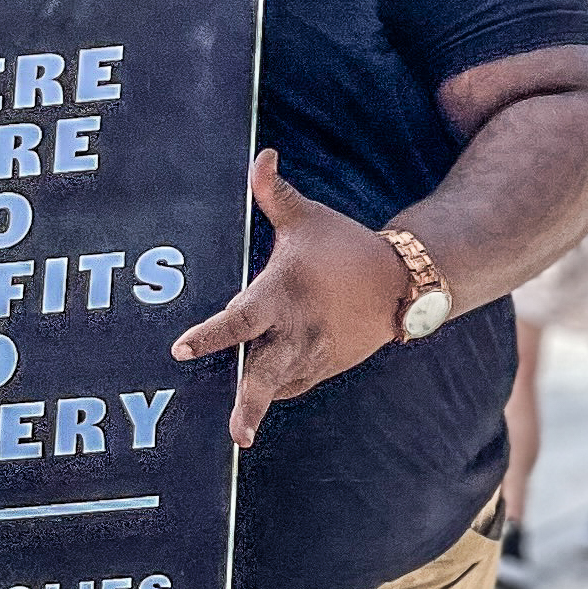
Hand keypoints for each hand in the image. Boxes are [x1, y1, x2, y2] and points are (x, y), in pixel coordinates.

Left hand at [171, 150, 408, 444]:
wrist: (405, 283)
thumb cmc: (345, 246)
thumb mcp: (308, 218)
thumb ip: (274, 193)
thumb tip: (260, 154)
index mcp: (283, 294)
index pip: (240, 318)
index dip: (211, 334)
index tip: (181, 350)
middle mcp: (297, 330)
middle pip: (268, 372)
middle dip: (251, 402)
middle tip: (236, 434)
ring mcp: (314, 353)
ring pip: (281, 385)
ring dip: (259, 405)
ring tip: (238, 432)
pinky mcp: (325, 367)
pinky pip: (293, 384)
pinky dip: (275, 391)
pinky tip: (252, 403)